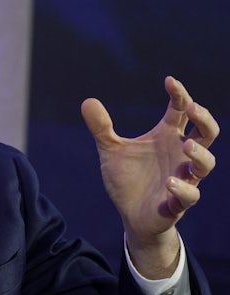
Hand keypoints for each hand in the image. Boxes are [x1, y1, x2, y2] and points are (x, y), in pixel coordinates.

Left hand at [81, 76, 218, 277]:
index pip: (180, 111)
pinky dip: (183, 188)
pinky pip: (190, 196)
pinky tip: (170, 182)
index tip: (169, 80)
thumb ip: (101, 127)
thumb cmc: (127, 179)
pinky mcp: (178, 202)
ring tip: (187, 145)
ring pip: (206, 164)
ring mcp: (183, 178)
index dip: (179, 94)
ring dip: (200, 154)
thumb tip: (87, 101)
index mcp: (167, 137)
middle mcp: (179, 155)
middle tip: (192, 108)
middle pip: (207, 133)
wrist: (130, 214)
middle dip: (205, 119)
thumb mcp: (110, 150)